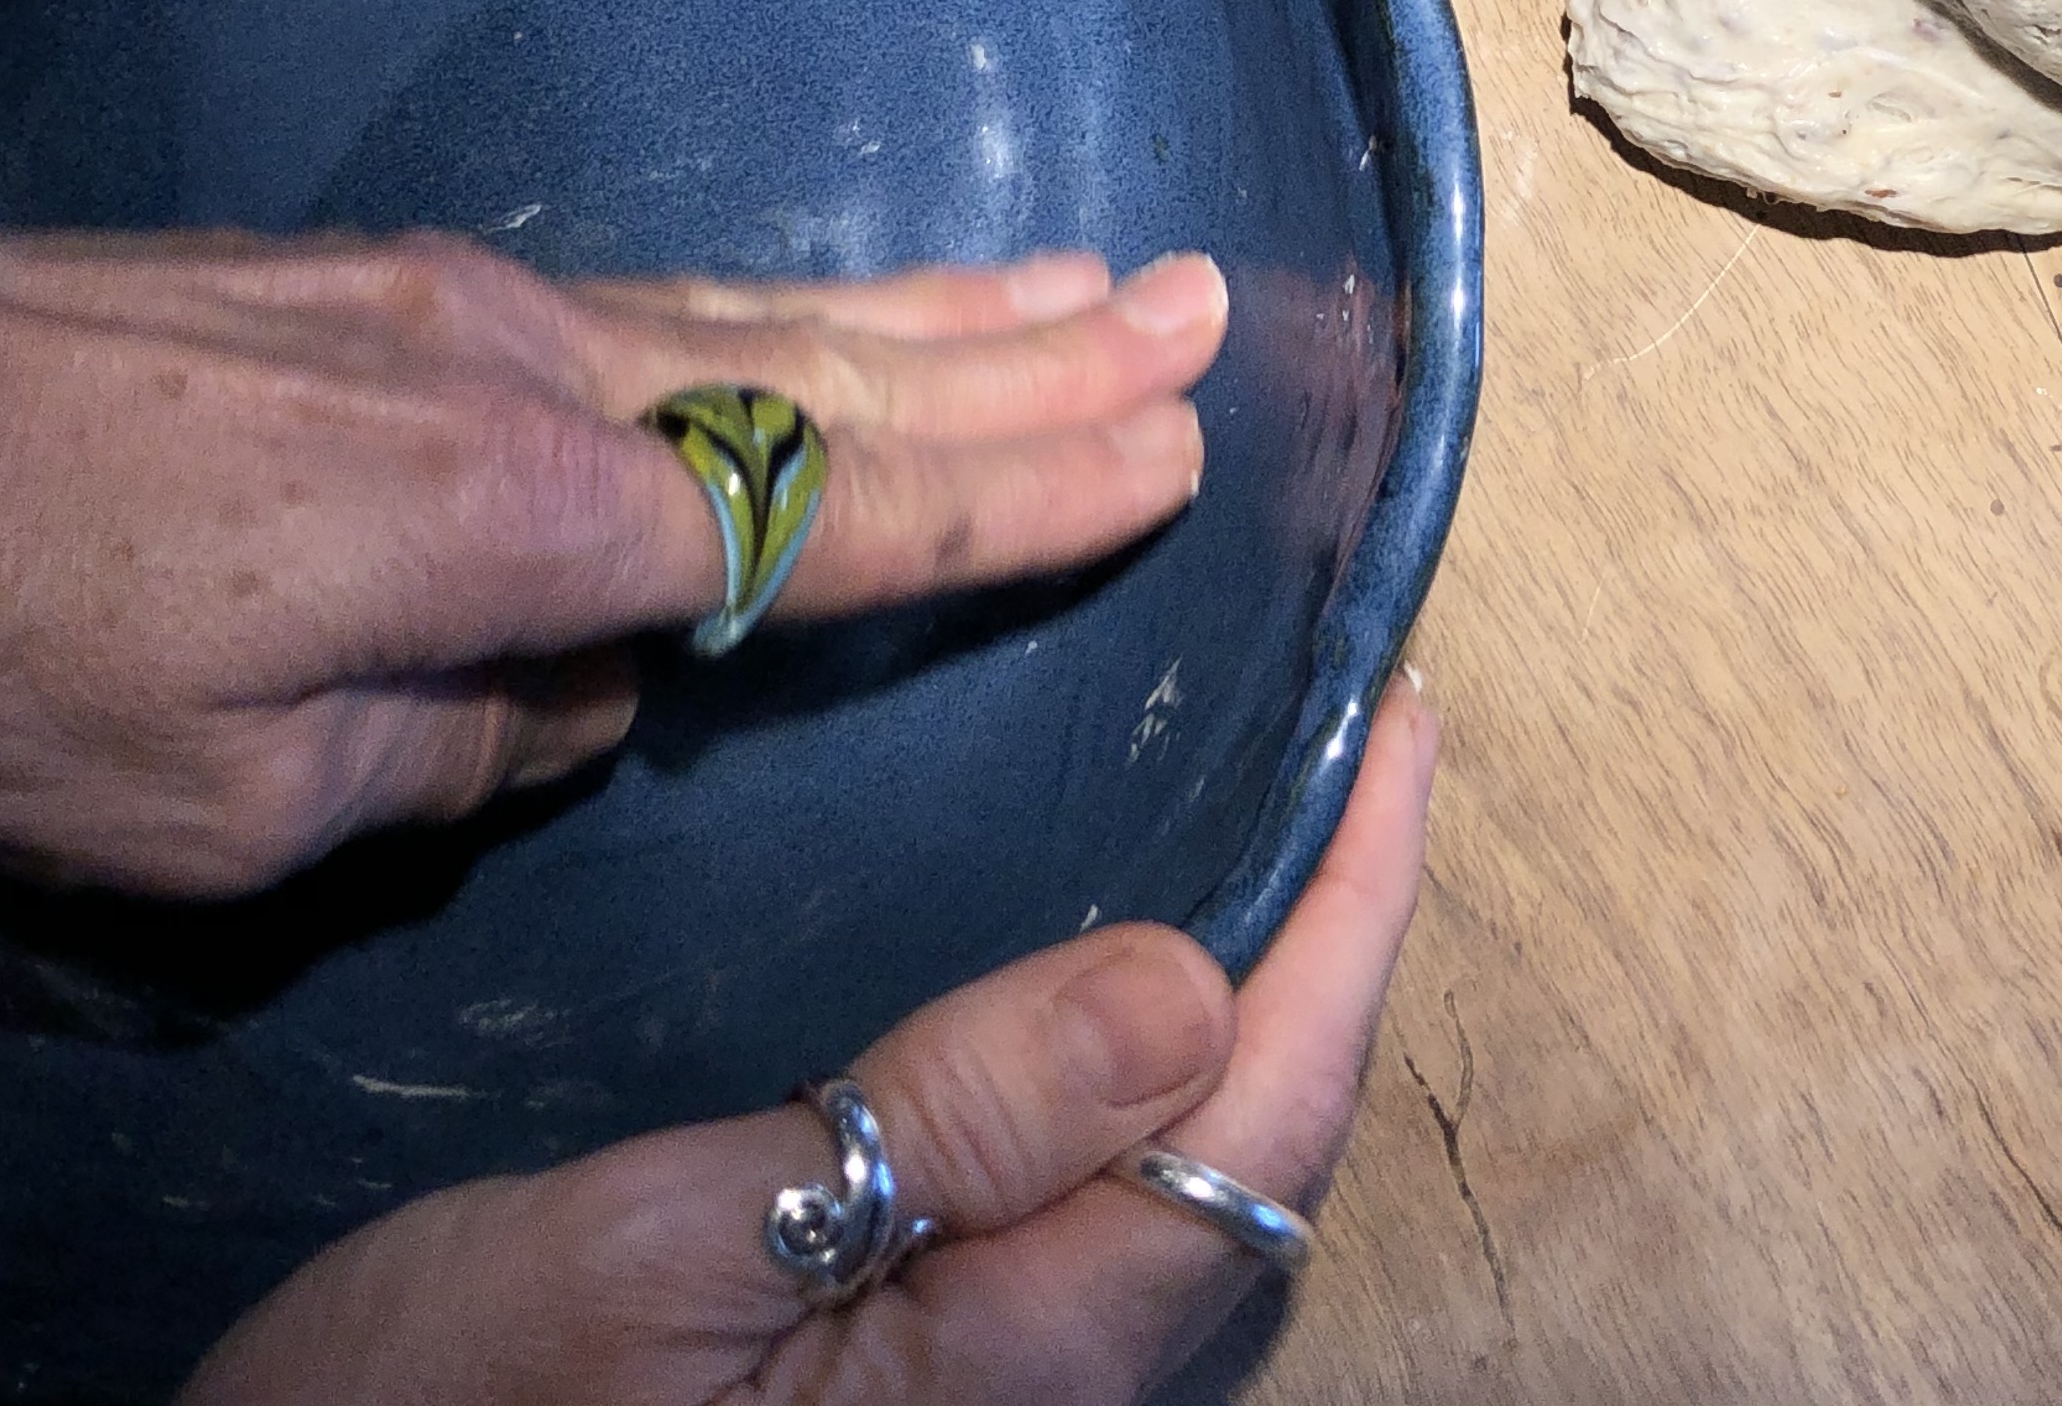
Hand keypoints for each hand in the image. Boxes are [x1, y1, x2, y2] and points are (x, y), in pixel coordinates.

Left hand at [0, 205, 1222, 894]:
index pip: (837, 509)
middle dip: (1046, 357)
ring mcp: (475, 303)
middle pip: (847, 370)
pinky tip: (860, 305)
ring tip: (1110, 278)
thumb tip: (585, 678)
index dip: (1020, 490)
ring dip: (957, 305)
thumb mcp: (227, 808)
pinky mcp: (408, 286)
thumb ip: (463, 746)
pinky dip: (809, 299)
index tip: (1174, 444)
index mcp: (526, 514)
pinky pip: (674, 298)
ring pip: (772, 309)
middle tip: (1213, 308)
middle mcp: (542, 372)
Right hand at [180, 679, 1437, 1405]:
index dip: (1358, 910)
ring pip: (1190, 1178)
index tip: (1401, 724)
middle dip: (1333, 941)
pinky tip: (1104, 972)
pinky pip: (1095, 1207)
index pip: (1263, 1110)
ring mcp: (990, 1402)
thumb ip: (941, 1131)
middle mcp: (1042, 1395)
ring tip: (1265, 818)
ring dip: (1256, 994)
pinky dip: (1139, 1061)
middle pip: (1260, 1147)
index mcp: (1011, 1366)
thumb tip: (1193, 981)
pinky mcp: (921, 1391)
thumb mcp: (660, 1255)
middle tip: (1344, 741)